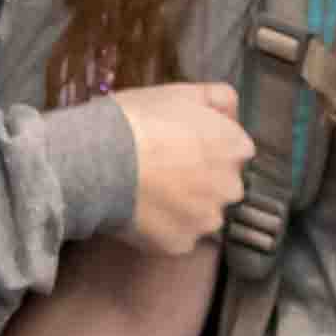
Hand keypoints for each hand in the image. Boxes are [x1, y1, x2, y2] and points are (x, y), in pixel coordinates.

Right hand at [110, 82, 252, 254]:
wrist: (100, 160)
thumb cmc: (138, 120)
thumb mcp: (181, 92)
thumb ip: (218, 98)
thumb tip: (231, 111)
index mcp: (235, 147)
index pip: (234, 151)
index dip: (207, 147)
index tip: (182, 145)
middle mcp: (231, 187)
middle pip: (221, 186)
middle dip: (201, 180)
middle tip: (164, 170)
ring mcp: (206, 219)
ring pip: (200, 215)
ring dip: (183, 207)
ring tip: (149, 192)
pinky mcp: (181, 243)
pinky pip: (177, 237)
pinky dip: (163, 228)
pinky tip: (141, 212)